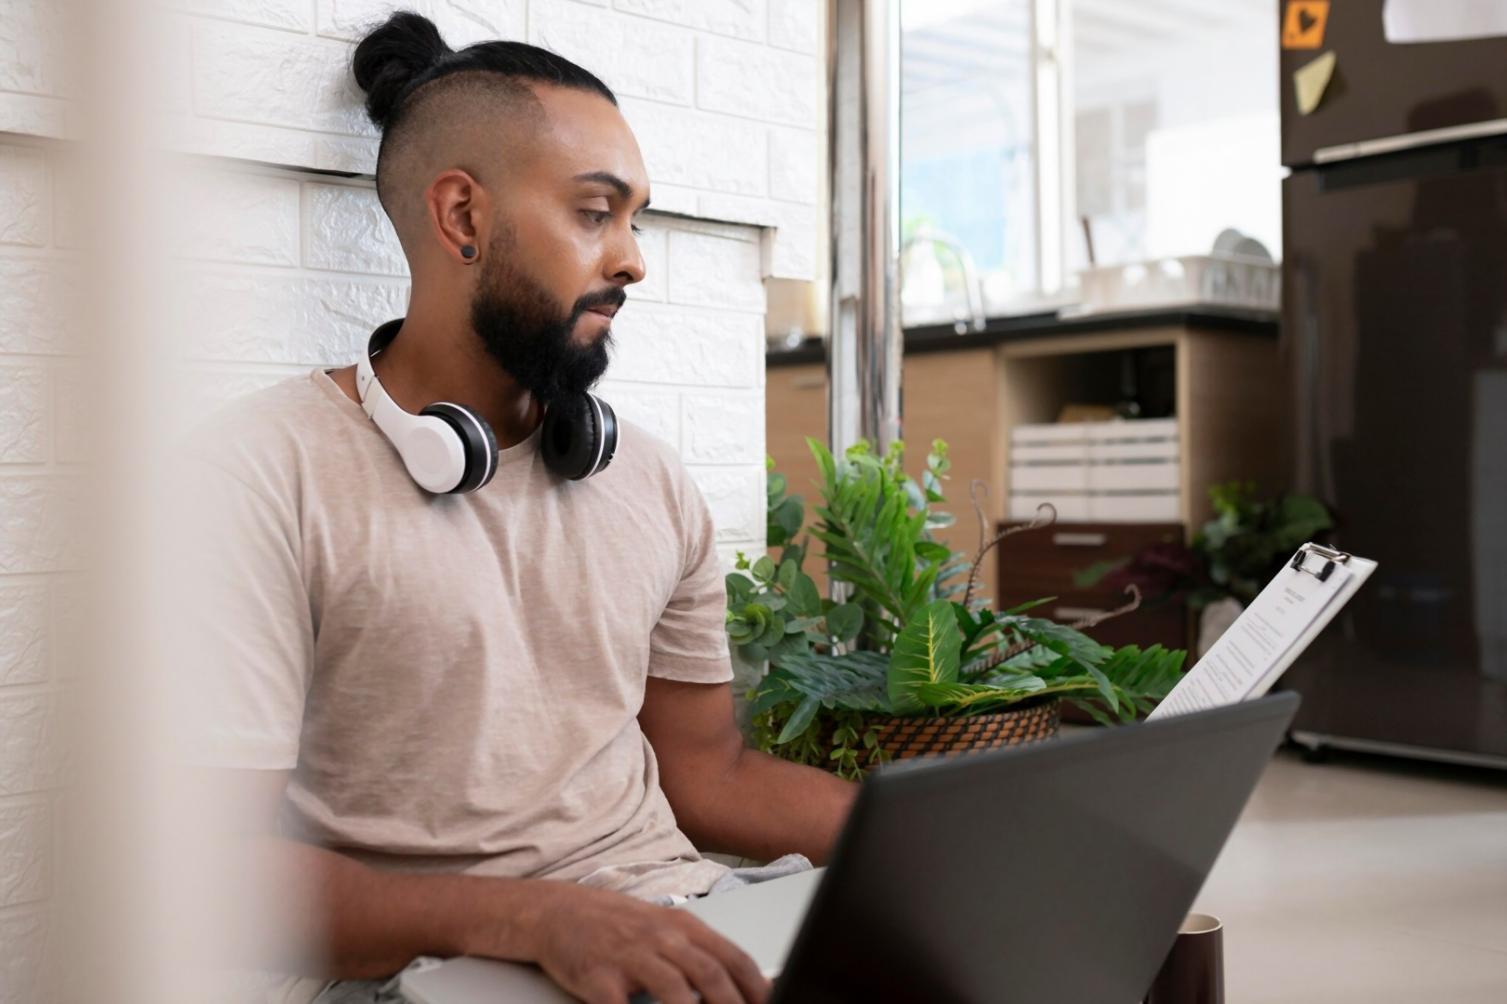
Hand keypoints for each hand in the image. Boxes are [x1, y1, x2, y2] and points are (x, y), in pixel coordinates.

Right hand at [524, 881, 769, 1003]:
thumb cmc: (617, 924)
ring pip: (674, 991)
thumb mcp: (663, 927)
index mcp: (682, 926)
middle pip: (710, 975)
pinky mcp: (599, 977)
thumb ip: (698, 952)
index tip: (770, 1003)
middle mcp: (661, 939)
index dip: (756, 986)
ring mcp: (630, 957)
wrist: (558, 912)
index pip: (732, 957)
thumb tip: (739, 984)